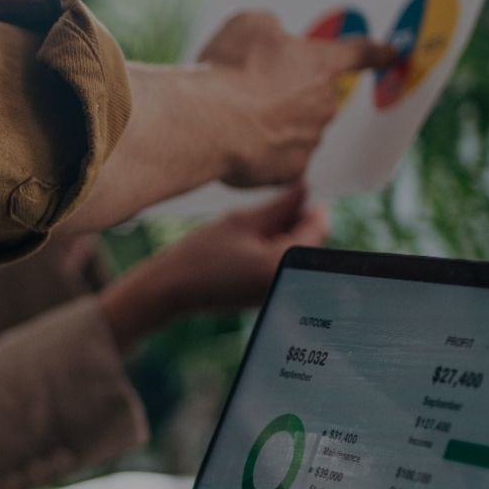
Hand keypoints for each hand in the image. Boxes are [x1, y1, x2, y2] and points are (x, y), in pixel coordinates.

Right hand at [97, 187, 328, 346]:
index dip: (307, 205)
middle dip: (295, 223)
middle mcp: (289, 284)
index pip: (318, 227)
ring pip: (297, 257)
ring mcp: (279, 295)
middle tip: (263, 213)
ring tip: (249, 232)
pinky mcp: (268, 300)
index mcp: (284, 263)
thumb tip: (305, 189)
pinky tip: (245, 249)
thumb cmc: (201, 254)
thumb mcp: (241, 222)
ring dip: (283, 238)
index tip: (290, 194)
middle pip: (312, 243)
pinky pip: (284, 270)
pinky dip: (273, 255)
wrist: (171, 292)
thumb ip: (280, 206)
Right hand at [197, 11, 393, 187]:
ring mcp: (310, 141)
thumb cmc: (231, 72)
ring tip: (236, 119)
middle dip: (288, 94)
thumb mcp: (249, 25)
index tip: (391, 54)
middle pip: (314, 97)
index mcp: (320, 64)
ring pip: (295, 130)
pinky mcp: (290, 172)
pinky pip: (279, 161)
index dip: (375, 53)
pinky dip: (261, 153)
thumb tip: (272, 37)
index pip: (358, 54)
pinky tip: (237, 143)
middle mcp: (323, 104)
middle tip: (252, 91)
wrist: (209, 122)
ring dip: (273, 124)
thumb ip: (271, 27)